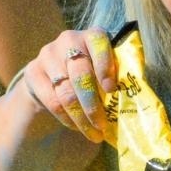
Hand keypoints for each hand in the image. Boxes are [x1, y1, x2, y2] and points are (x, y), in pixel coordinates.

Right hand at [20, 29, 117, 143]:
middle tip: (103, 126)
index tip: (111, 90)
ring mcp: (48, 55)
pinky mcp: (33, 71)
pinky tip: (77, 127)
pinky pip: (52, 101)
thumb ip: (121, 75)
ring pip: (66, 93)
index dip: (105, 67)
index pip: (99, 45)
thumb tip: (136, 98)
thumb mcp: (108, 67)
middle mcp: (69, 40)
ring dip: (81, 118)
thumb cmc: (92, 71)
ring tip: (93, 134)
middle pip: (81, 76)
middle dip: (93, 105)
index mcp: (93, 35)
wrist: (54, 71)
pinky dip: (67, 118)